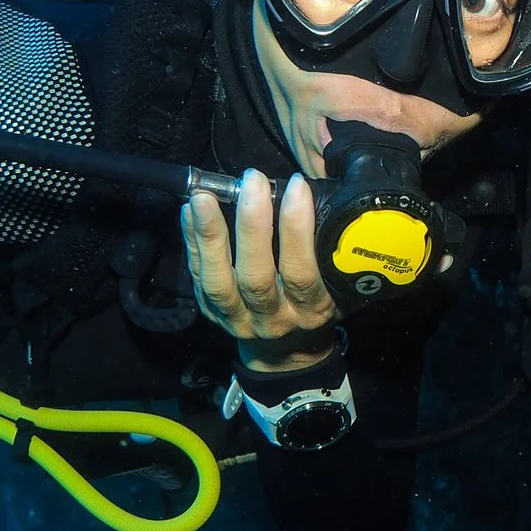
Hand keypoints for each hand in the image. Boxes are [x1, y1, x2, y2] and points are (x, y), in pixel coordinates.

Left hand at [181, 170, 338, 372]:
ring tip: (203, 197)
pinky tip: (189, 212)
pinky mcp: (214, 314)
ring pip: (219, 283)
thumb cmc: (317, 303)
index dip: (297, 230)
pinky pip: (199, 280)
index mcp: (311, 310)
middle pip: (256, 277)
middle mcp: (274, 319)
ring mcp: (240, 320)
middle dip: (252, 225)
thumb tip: (315, 192)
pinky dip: (192, 243)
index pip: (303, 273)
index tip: (297, 187)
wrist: (288, 349)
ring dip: (210, 236)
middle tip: (251, 181)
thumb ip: (333, 246)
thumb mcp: (340, 282)